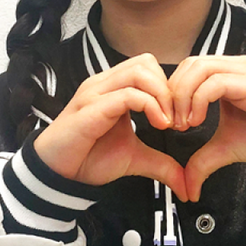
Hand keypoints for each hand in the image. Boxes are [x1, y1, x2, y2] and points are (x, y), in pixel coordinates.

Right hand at [32, 54, 187, 200]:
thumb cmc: (89, 159)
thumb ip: (162, 165)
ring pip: (138, 72)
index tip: (179, 118)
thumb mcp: (135, 159)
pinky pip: (126, 94)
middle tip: (176, 119)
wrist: (59, 174)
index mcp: (114, 88)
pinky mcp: (91, 108)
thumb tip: (186, 183)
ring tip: (168, 122)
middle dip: (169, 88)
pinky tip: (158, 124)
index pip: (148, 67)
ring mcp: (96, 93)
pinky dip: (149, 106)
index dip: (169, 88)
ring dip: (161, 95)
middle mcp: (104, 84)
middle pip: (146, 62)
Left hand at [168, 56, 245, 201]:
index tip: (169, 122)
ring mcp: (245, 71)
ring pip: (199, 68)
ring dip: (183, 96)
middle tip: (172, 123)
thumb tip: (187, 189)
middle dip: (173, 93)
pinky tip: (197, 121)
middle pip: (190, 63)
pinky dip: (198, 100)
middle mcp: (235, 66)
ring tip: (183, 124)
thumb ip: (203, 161)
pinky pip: (216, 82)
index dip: (172, 92)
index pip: (188, 68)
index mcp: (227, 74)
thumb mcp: (227, 149)